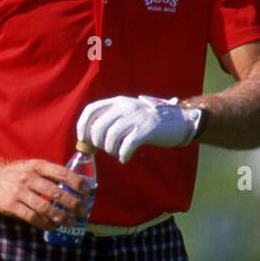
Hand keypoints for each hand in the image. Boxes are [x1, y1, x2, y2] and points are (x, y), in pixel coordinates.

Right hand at [0, 159, 92, 231]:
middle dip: (72, 203)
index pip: (61, 172)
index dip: (76, 182)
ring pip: (45, 207)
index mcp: (36, 165)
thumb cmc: (14, 173)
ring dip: (61, 216)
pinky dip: (45, 224)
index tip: (87, 191)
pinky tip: (53, 226)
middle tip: (82, 210)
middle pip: (55, 192)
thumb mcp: (30, 166)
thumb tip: (73, 185)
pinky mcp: (11, 205)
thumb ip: (48, 174)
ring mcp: (19, 192)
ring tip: (71, 221)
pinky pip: (33, 217)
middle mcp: (28, 177)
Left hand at [76, 94, 198, 163]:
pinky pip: (127, 145)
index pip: (90, 110)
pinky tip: (125, 158)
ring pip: (110, 137)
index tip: (84, 139)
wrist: (177, 120)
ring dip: (110, 150)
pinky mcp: (146, 129)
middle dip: (97, 143)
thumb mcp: (127, 113)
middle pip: (98, 127)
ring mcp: (135, 117)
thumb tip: (89, 139)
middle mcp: (124, 106)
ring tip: (117, 153)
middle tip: (105, 149)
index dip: (82, 126)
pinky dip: (123, 155)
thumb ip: (111, 120)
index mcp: (117, 102)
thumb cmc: (148, 122)